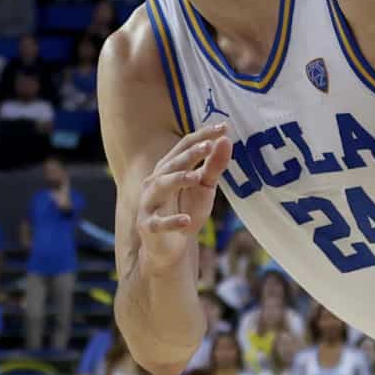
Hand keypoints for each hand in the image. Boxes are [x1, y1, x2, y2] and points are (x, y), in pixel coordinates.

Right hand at [125, 123, 231, 280]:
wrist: (169, 247)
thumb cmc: (186, 210)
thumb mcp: (204, 188)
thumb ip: (214, 166)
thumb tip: (226, 139)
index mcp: (168, 168)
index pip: (184, 146)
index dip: (202, 136)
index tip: (224, 127)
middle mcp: (155, 181)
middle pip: (171, 163)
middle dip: (189, 154)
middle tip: (209, 146)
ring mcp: (149, 203)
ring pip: (160, 186)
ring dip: (178, 180)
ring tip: (196, 178)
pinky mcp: (148, 225)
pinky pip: (158, 222)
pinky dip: (171, 222)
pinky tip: (185, 220)